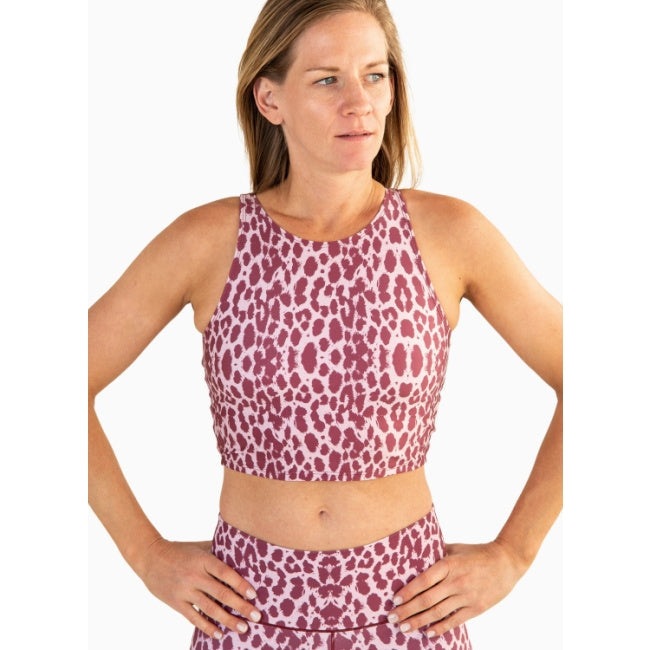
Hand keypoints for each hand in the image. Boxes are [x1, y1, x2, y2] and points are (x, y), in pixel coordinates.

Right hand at [138, 538, 261, 639]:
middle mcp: (195, 576)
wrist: (151, 557)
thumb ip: (218, 552)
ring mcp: (185, 590)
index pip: (225, 573)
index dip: (240, 584)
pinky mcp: (176, 602)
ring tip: (243, 628)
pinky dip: (207, 627)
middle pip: (221, 593)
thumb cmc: (180, 550)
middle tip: (257, 616)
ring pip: (210, 609)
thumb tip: (241, 557)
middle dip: (241, 606)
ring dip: (228, 620)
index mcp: (203, 560)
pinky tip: (219, 634)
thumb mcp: (199, 547)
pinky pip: (194, 618)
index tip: (253, 594)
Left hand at [388, 540, 525, 637]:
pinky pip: (454, 621)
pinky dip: (440, 628)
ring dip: (418, 622)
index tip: (394, 600)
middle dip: (407, 611)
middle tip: (391, 618)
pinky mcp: (476, 608)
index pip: (423, 580)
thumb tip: (416, 556)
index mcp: (449, 564)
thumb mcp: (456, 549)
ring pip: (437, 613)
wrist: (506, 562)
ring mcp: (466, 596)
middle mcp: (456, 581)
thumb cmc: (477, 553)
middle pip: (427, 599)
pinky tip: (428, 634)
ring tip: (404, 628)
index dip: (408, 592)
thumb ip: (437, 553)